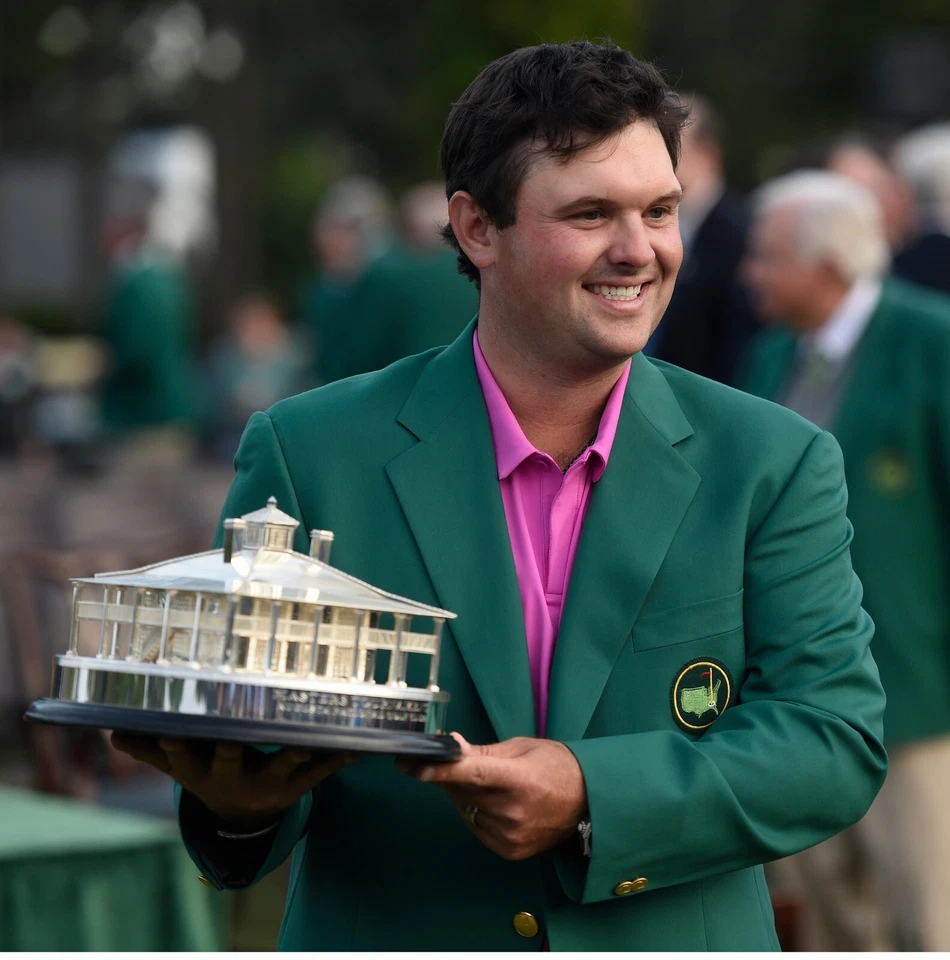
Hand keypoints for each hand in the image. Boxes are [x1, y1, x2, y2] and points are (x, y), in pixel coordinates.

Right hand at [111, 732, 355, 829]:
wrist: (241, 818)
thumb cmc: (208, 773)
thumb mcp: (181, 765)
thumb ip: (152, 748)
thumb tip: (113, 731)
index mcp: (201, 773)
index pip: (182, 757)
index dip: (174, 744)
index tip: (169, 726)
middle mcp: (233, 781)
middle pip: (229, 763)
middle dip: (230, 748)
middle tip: (233, 731)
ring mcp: (268, 786)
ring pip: (282, 766)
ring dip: (296, 750)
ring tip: (308, 733)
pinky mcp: (297, 787)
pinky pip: (319, 771)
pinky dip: (337, 756)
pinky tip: (357, 742)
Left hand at [397, 733, 586, 860]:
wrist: (590, 802)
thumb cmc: (556, 766)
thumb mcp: (522, 748)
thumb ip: (482, 752)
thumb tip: (450, 745)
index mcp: (518, 779)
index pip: (471, 773)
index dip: (439, 769)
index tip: (411, 765)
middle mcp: (512, 812)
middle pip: (462, 791)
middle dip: (450, 774)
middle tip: (450, 760)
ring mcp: (510, 835)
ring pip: (466, 809)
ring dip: (466, 795)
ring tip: (491, 784)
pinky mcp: (509, 851)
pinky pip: (476, 827)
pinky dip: (477, 813)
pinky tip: (496, 803)